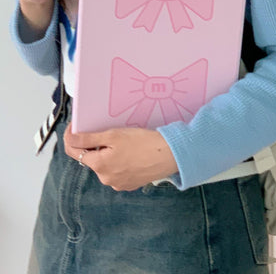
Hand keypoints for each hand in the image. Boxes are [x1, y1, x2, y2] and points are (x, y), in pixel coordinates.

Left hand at [63, 123, 178, 191]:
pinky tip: (132, 153)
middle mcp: (106, 179)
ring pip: (106, 165)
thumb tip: (70, 138)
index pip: (74, 152)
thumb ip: (89, 139)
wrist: (170, 155)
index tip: (76, 126)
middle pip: (92, 158)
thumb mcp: (114, 136)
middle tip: (108, 131)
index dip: (72, 137)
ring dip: (109, 154)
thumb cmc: (144, 143)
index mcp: (99, 165)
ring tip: (125, 142)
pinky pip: (118, 171)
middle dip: (95, 146)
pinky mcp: (131, 184)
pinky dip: (120, 162)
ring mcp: (119, 183)